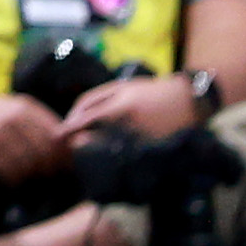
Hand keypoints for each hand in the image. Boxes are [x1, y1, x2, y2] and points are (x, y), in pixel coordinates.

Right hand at [0, 84, 72, 184]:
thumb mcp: (15, 106)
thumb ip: (41, 121)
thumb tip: (70, 142)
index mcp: (25, 107)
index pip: (57, 136)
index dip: (65, 153)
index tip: (67, 163)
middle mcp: (14, 120)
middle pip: (46, 153)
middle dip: (53, 168)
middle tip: (53, 176)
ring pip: (29, 165)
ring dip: (34, 175)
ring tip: (34, 178)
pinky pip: (9, 171)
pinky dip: (15, 178)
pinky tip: (14, 176)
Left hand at [61, 72, 204, 145]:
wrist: (189, 100)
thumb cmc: (150, 91)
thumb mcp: (121, 86)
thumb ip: (95, 99)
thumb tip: (74, 117)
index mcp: (120, 107)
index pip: (87, 120)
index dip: (69, 128)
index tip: (56, 136)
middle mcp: (130, 126)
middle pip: (96, 139)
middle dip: (82, 141)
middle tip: (74, 142)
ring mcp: (142, 141)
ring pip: (109, 151)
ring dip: (97, 150)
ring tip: (92, 148)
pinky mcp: (152, 152)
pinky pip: (127, 158)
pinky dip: (116, 157)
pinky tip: (113, 154)